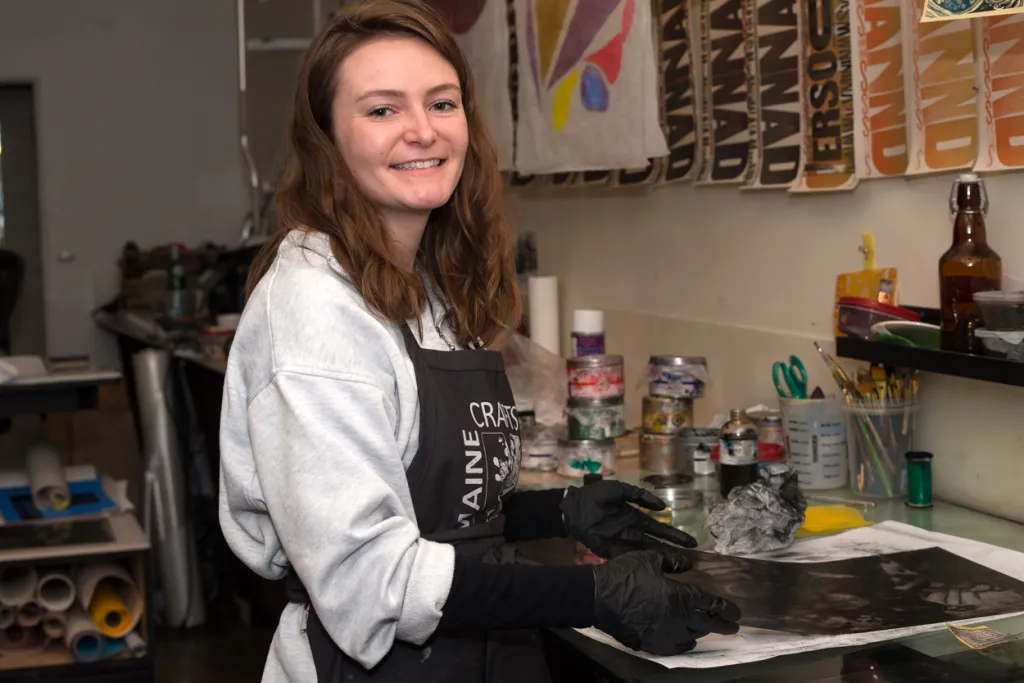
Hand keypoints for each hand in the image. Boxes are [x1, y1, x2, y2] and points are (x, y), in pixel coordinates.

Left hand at [559, 480, 696, 557]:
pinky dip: (640, 562)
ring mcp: (624, 541)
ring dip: (661, 558)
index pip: (660, 528)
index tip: (691, 542)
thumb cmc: (595, 496)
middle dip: (674, 549)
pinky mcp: (612, 550)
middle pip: (658, 542)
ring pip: (646, 551)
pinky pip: (629, 557)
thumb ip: (639, 495)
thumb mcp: (619, 490)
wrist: (573, 507)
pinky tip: (653, 569)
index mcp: (636, 517)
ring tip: (679, 565)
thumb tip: (661, 507)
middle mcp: (634, 531)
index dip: (675, 535)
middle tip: (692, 556)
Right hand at [592, 550, 740, 655]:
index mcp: (680, 595)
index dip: (726, 608)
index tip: (736, 611)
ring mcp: (666, 633)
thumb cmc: (625, 574)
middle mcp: (678, 617)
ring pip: (694, 636)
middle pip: (708, 624)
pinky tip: (688, 640)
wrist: (598, 597)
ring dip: (703, 632)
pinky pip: (677, 646)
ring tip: (708, 628)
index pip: (711, 604)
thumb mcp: (649, 558)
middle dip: (724, 625)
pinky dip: (686, 643)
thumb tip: (690, 564)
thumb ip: (672, 561)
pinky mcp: (653, 644)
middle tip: (734, 626)